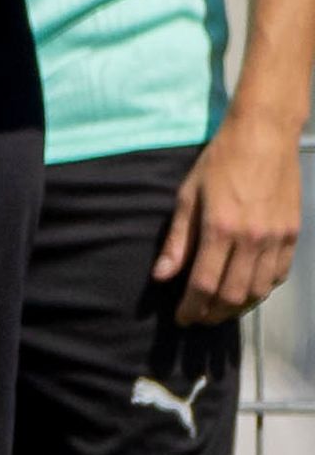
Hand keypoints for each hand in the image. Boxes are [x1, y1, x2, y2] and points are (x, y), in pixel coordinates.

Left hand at [159, 112, 302, 323]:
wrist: (264, 136)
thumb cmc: (220, 162)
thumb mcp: (188, 197)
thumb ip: (178, 241)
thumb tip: (162, 276)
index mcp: (221, 229)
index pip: (203, 284)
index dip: (191, 307)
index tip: (182, 318)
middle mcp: (252, 238)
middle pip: (233, 294)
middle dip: (213, 313)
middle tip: (199, 318)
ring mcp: (277, 237)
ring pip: (259, 290)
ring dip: (238, 307)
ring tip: (220, 310)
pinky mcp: (293, 234)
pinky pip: (279, 274)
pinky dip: (262, 290)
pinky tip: (248, 291)